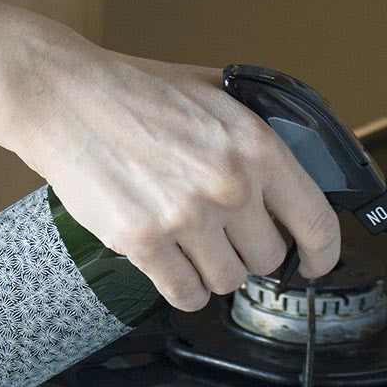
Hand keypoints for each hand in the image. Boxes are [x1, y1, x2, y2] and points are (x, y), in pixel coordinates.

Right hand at [0, 19, 339, 310]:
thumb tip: (294, 171)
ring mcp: (187, 217)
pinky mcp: (144, 241)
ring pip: (228, 281)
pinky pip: (186, 294)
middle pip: (268, 259)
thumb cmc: (135, 93)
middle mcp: (230, 185)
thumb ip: (256, 134)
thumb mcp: (216, 93)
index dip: (321, 254)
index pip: (317, 223)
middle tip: (225, 236)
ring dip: (214, 271)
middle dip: (249, 252)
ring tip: (192, 244)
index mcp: (257, 147)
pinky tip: (174, 266)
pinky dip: (184, 289)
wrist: (64, 97)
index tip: (314, 264)